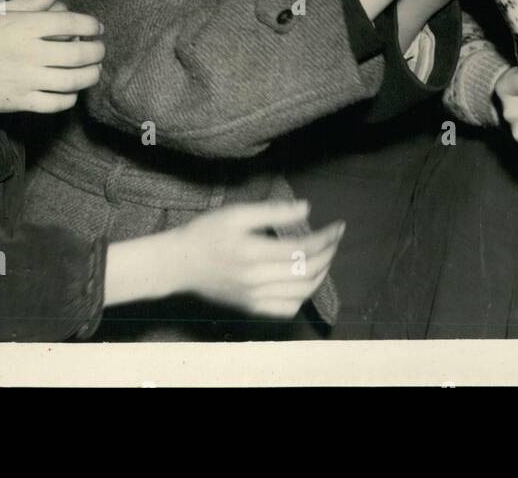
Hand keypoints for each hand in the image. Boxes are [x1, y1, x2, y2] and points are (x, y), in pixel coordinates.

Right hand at [0, 0, 104, 113]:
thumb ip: (28, 4)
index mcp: (22, 26)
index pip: (71, 23)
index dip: (91, 25)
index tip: (97, 27)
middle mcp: (28, 53)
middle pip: (79, 54)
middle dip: (97, 51)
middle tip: (99, 49)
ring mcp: (25, 80)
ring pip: (74, 81)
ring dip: (91, 75)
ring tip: (94, 70)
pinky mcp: (19, 102)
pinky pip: (56, 103)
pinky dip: (70, 98)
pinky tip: (71, 91)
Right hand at [167, 201, 343, 318]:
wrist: (178, 264)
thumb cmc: (206, 233)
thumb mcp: (237, 213)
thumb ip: (273, 212)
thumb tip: (306, 208)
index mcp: (254, 253)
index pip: (304, 248)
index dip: (327, 237)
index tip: (339, 226)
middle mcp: (256, 280)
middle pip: (307, 271)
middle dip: (329, 253)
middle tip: (335, 238)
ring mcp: (254, 298)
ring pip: (302, 293)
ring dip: (321, 274)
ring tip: (326, 256)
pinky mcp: (250, 308)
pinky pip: (286, 309)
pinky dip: (303, 296)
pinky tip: (304, 280)